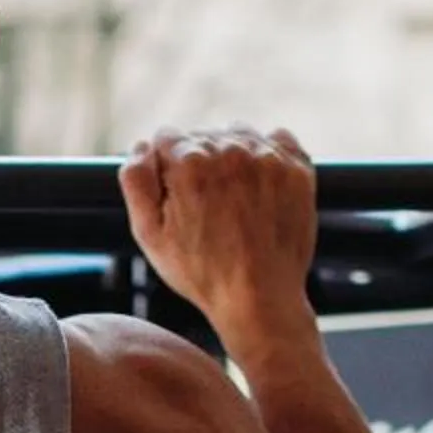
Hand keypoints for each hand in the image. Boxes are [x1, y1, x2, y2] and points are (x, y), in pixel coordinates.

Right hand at [117, 123, 317, 327]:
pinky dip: (267, 156)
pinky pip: (276, 140)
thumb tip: (142, 148)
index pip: (166, 138)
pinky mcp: (296, 168)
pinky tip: (259, 188)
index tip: (177, 197)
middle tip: (206, 208)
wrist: (260, 297)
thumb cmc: (201, 272)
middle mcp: (230, 149)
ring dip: (232, 158)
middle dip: (198, 164)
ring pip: (238, 135)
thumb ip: (136, 181)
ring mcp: (268, 157)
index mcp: (188, 161)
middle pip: (202, 136)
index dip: (166, 169)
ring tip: (233, 200)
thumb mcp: (149, 234)